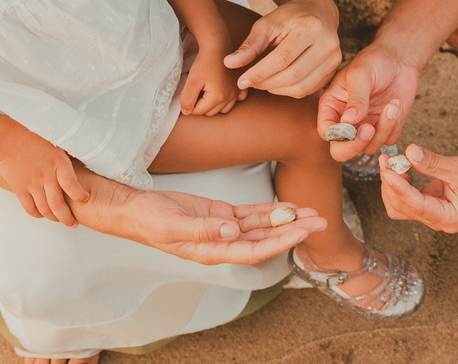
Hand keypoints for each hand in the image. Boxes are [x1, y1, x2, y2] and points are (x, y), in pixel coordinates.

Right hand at [0, 125, 89, 226]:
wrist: (6, 139)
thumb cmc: (33, 136)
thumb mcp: (56, 142)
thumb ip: (66, 158)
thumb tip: (82, 163)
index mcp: (58, 163)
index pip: (72, 185)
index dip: (80, 195)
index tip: (85, 198)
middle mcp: (46, 176)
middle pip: (58, 205)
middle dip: (68, 218)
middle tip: (74, 224)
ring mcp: (32, 184)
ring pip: (44, 210)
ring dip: (54, 218)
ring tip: (60, 220)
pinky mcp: (19, 189)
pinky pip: (30, 208)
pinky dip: (37, 214)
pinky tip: (43, 214)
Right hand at [118, 191, 328, 265]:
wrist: (136, 209)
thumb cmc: (149, 220)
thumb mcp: (172, 224)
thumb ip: (203, 229)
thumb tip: (232, 232)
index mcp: (212, 251)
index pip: (253, 250)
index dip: (279, 241)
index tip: (301, 231)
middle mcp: (223, 242)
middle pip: (265, 239)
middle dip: (294, 230)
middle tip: (321, 220)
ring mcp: (224, 228)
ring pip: (262, 226)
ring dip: (287, 219)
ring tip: (312, 212)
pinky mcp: (221, 213)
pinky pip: (251, 214)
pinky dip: (270, 210)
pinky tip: (289, 207)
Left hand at [181, 45, 244, 116]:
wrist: (218, 45)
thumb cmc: (205, 61)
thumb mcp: (192, 80)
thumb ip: (187, 99)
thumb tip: (186, 112)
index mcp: (219, 97)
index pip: (199, 111)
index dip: (190, 102)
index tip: (190, 89)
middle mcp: (231, 97)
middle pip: (210, 112)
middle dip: (201, 103)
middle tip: (198, 87)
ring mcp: (237, 92)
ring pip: (223, 109)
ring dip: (214, 103)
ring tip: (208, 89)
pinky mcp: (241, 86)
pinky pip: (236, 100)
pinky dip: (229, 99)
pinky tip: (223, 90)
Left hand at [223, 0, 340, 97]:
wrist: (318, 11)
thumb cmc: (290, 17)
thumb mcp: (267, 23)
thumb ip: (250, 44)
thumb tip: (229, 63)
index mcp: (310, 28)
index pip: (282, 58)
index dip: (259, 73)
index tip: (241, 81)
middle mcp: (328, 44)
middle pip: (293, 75)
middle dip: (266, 83)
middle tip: (250, 82)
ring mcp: (334, 59)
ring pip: (302, 87)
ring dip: (277, 90)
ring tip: (262, 82)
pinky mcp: (334, 70)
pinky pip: (309, 90)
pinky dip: (289, 91)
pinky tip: (277, 83)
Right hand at [317, 41, 419, 161]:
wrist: (399, 58)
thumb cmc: (374, 61)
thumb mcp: (361, 75)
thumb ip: (356, 99)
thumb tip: (348, 122)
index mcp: (332, 106)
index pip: (326, 132)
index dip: (337, 135)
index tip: (353, 125)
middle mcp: (347, 121)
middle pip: (342, 151)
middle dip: (356, 145)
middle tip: (369, 128)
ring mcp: (367, 126)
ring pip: (369, 148)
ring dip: (382, 130)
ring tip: (392, 105)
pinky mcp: (386, 128)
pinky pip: (389, 140)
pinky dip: (394, 127)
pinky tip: (396, 105)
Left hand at [378, 144, 457, 233]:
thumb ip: (432, 162)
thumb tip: (409, 152)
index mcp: (449, 218)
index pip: (415, 205)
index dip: (398, 187)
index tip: (388, 170)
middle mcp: (440, 220)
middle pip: (403, 209)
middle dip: (391, 186)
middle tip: (386, 160)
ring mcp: (437, 213)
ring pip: (403, 206)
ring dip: (393, 186)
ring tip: (390, 162)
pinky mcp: (436, 203)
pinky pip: (412, 197)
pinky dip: (403, 183)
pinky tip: (401, 166)